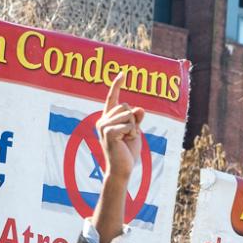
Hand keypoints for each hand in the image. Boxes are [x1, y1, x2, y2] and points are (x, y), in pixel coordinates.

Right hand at [90, 71, 145, 242]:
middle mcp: (103, 120)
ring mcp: (103, 125)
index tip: (122, 73)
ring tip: (126, 140)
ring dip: (133, 127)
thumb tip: (139, 108)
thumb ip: (136, 118)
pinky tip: (125, 142)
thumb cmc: (127, 151)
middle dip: (133, 120)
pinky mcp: (108, 131)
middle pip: (126, 106)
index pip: (112, 98)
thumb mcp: (135, 131)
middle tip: (128, 136)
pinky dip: (131, 133)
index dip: (116, 85)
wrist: (122, 169)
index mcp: (108, 119)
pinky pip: (128, 124)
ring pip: (128, 114)